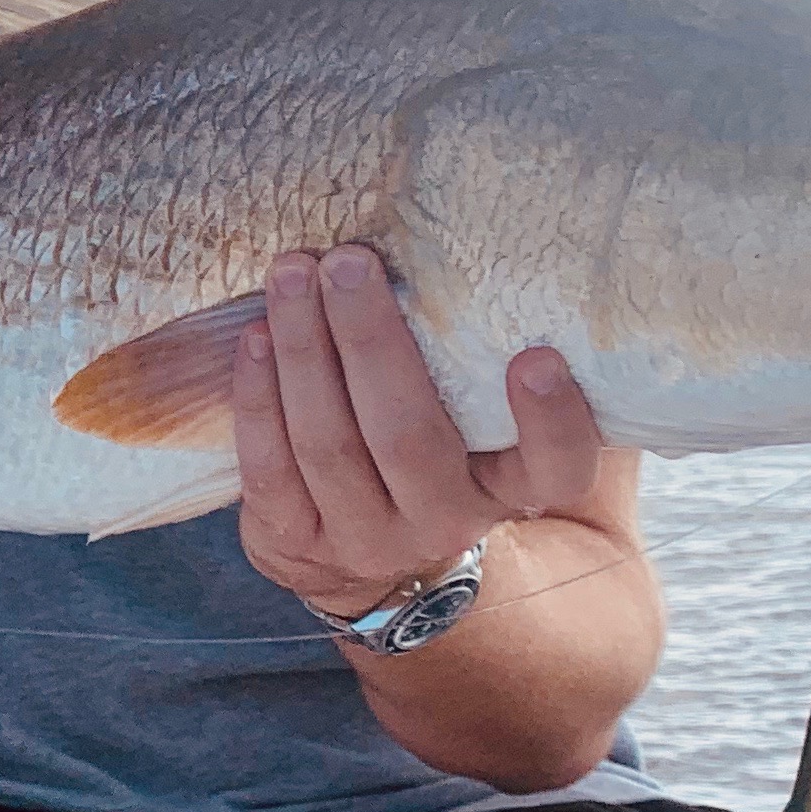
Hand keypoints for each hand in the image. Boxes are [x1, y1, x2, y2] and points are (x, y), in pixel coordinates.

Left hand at [233, 246, 602, 620]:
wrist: (364, 553)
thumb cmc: (435, 449)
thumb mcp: (483, 424)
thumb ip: (488, 368)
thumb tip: (477, 258)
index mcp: (509, 490)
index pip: (555, 471)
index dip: (552, 422)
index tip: (536, 356)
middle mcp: (445, 522)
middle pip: (407, 437)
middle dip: (370, 339)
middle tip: (347, 261)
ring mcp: (366, 539)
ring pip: (328, 445)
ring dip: (303, 350)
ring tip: (291, 275)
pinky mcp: (295, 541)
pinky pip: (269, 468)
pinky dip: (259, 397)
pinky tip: (255, 336)